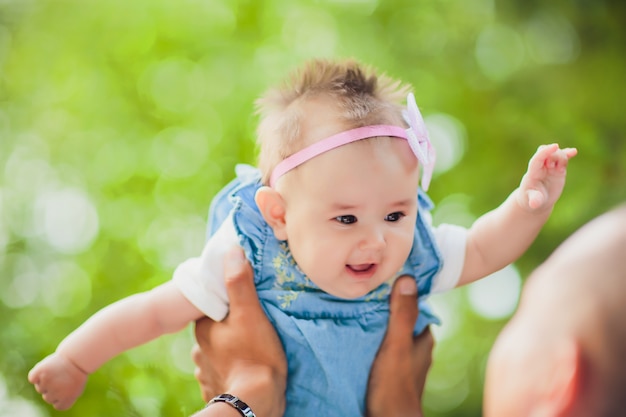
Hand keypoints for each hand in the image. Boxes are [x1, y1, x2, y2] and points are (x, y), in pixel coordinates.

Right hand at [28, 352, 87, 409]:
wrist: (77, 356)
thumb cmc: (77, 372)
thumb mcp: (76, 389)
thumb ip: (64, 399)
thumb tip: (53, 403)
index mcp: (66, 399)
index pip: (57, 406)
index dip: (61, 396)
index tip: (68, 387)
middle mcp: (55, 393)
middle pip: (47, 397)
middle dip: (53, 388)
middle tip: (63, 377)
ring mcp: (47, 382)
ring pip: (39, 387)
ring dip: (46, 380)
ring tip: (57, 371)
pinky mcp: (40, 371)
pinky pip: (32, 378)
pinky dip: (37, 374)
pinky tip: (47, 368)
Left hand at [191, 247, 286, 416]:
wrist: (255, 403)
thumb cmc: (254, 354)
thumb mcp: (250, 313)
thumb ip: (239, 282)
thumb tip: (231, 250)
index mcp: (203, 329)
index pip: (211, 307)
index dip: (227, 303)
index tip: (245, 303)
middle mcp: (198, 350)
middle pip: (215, 330)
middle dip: (230, 327)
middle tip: (254, 325)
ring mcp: (204, 372)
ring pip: (218, 352)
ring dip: (231, 349)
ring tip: (253, 348)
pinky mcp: (214, 389)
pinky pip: (223, 373)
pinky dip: (233, 369)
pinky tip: (247, 368)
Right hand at [366, 276, 432, 416]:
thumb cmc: (394, 384)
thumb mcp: (397, 345)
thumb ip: (402, 314)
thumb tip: (408, 278)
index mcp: (423, 340)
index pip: (413, 308)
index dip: (399, 294)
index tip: (380, 283)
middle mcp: (416, 351)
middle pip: (399, 322)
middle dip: (383, 311)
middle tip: (361, 298)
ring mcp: (404, 364)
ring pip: (389, 337)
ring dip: (375, 328)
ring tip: (354, 315)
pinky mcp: (390, 374)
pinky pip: (380, 351)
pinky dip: (370, 344)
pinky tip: (355, 340)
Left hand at [518, 143, 577, 210]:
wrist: (537, 201)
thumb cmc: (531, 200)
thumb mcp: (533, 202)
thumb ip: (534, 200)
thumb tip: (534, 203)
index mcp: (532, 173)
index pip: (537, 159)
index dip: (545, 152)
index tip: (554, 146)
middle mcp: (540, 167)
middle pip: (545, 152)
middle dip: (553, 155)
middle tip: (553, 167)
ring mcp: (549, 167)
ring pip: (555, 154)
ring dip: (561, 157)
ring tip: (561, 170)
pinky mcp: (557, 170)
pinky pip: (563, 159)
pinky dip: (567, 154)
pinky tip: (573, 152)